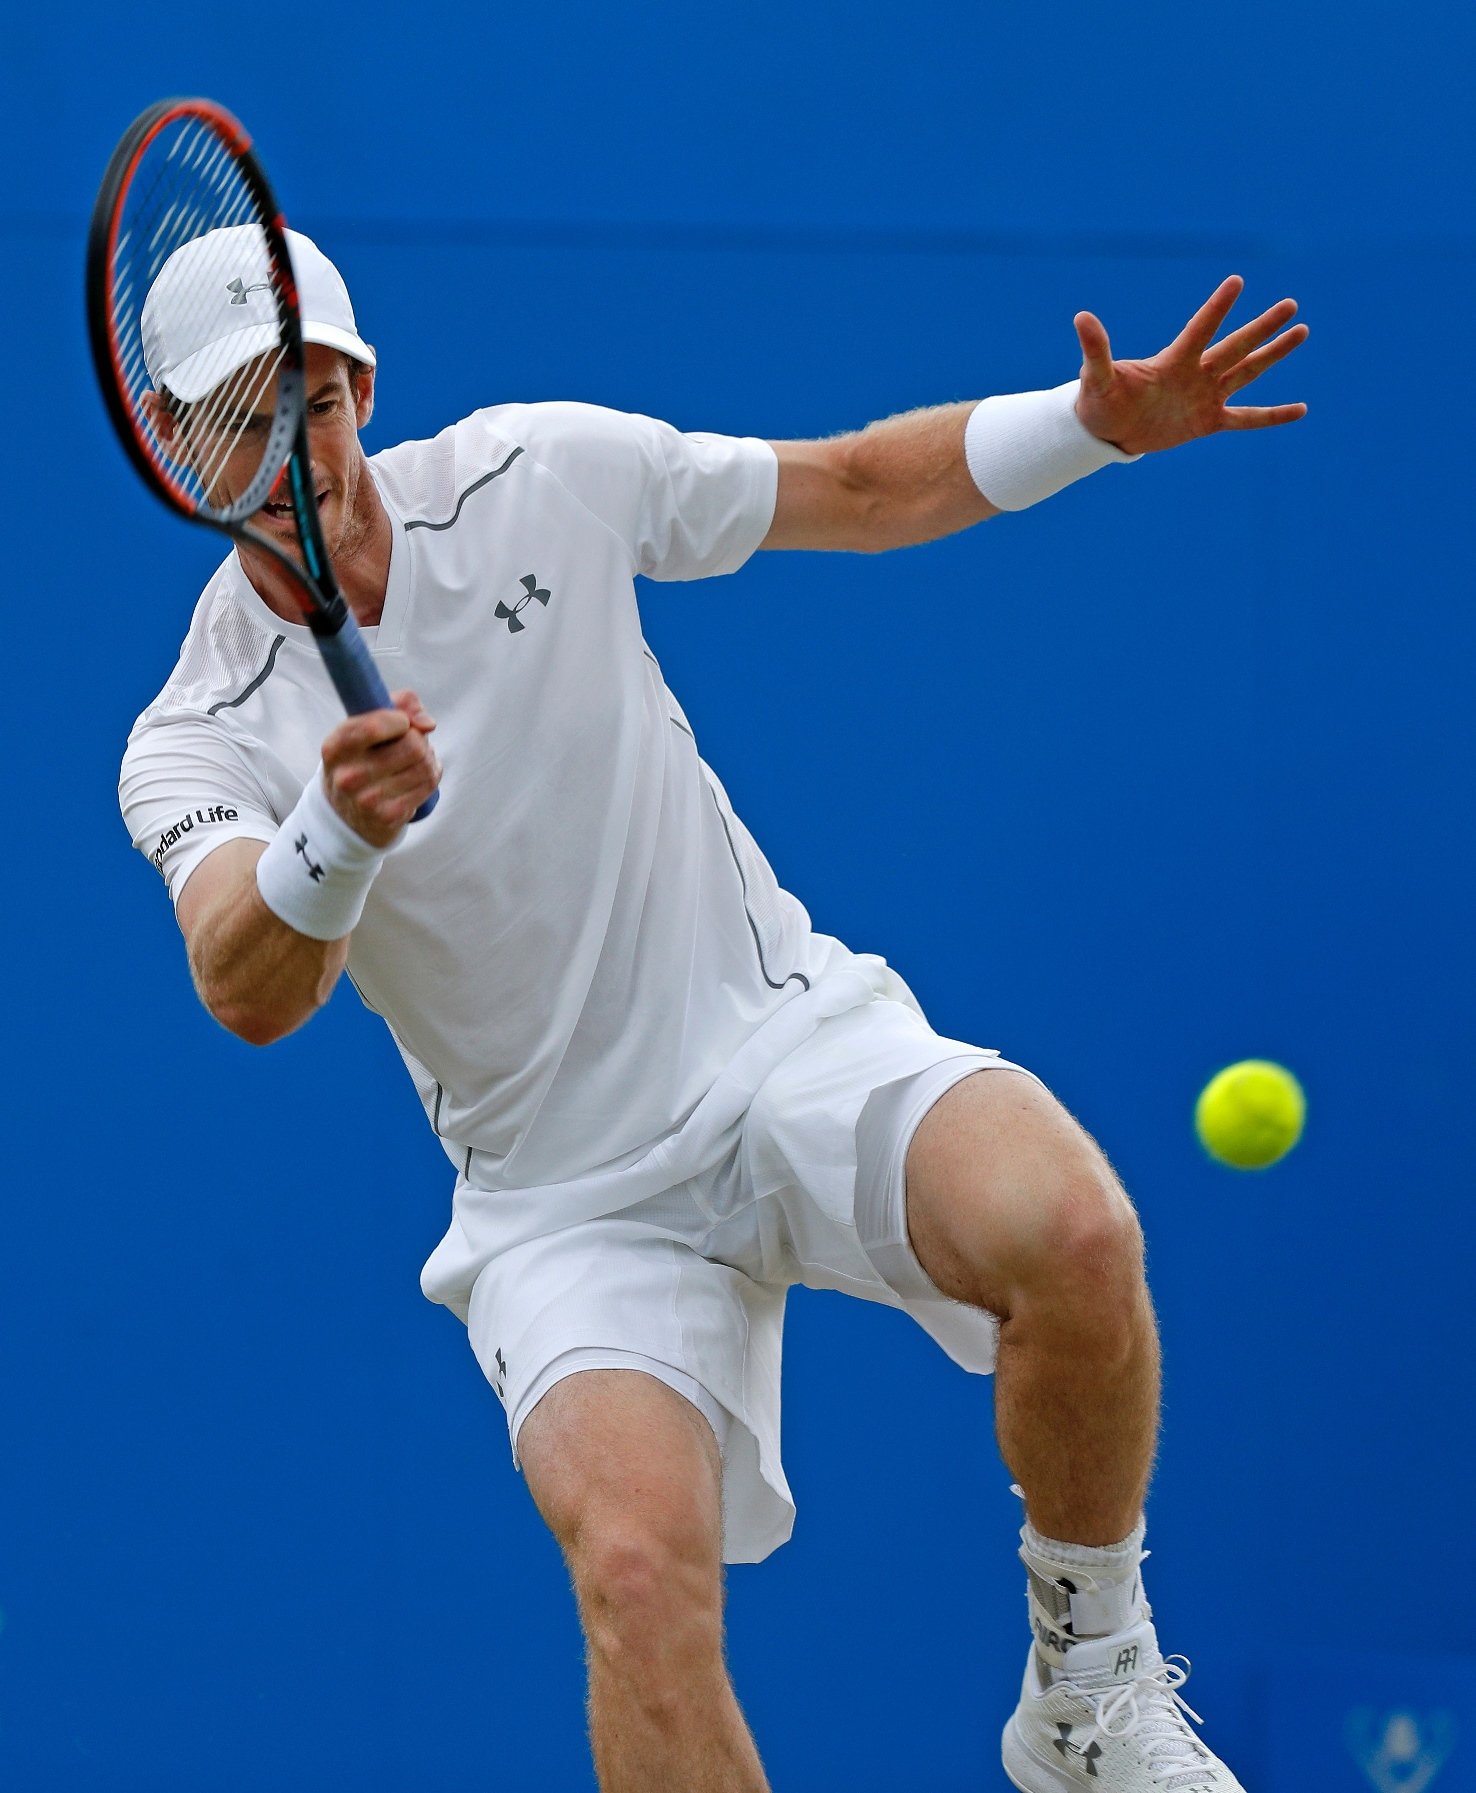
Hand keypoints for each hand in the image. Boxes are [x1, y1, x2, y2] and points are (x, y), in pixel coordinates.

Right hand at [321, 689, 439, 848]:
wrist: (349, 812)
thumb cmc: (363, 758)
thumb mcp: (365, 726)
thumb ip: (400, 704)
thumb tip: (427, 723)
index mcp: (335, 747)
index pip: (373, 727)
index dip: (400, 720)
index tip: (402, 722)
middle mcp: (347, 776)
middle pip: (412, 745)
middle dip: (419, 740)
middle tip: (410, 745)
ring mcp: (367, 800)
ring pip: (425, 764)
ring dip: (427, 759)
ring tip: (413, 762)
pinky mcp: (389, 816)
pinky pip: (429, 783)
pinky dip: (430, 776)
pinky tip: (416, 779)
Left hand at [1072, 275, 1307, 455]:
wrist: (1108, 431)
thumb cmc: (1100, 402)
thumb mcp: (1096, 379)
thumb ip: (1096, 351)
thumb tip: (1081, 317)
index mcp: (1172, 361)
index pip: (1200, 330)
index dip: (1217, 308)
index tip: (1237, 282)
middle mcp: (1196, 373)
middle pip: (1235, 346)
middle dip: (1262, 327)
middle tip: (1291, 304)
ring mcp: (1205, 396)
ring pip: (1247, 372)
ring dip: (1273, 353)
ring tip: (1301, 331)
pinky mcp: (1208, 421)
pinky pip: (1246, 418)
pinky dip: (1272, 416)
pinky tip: (1300, 410)